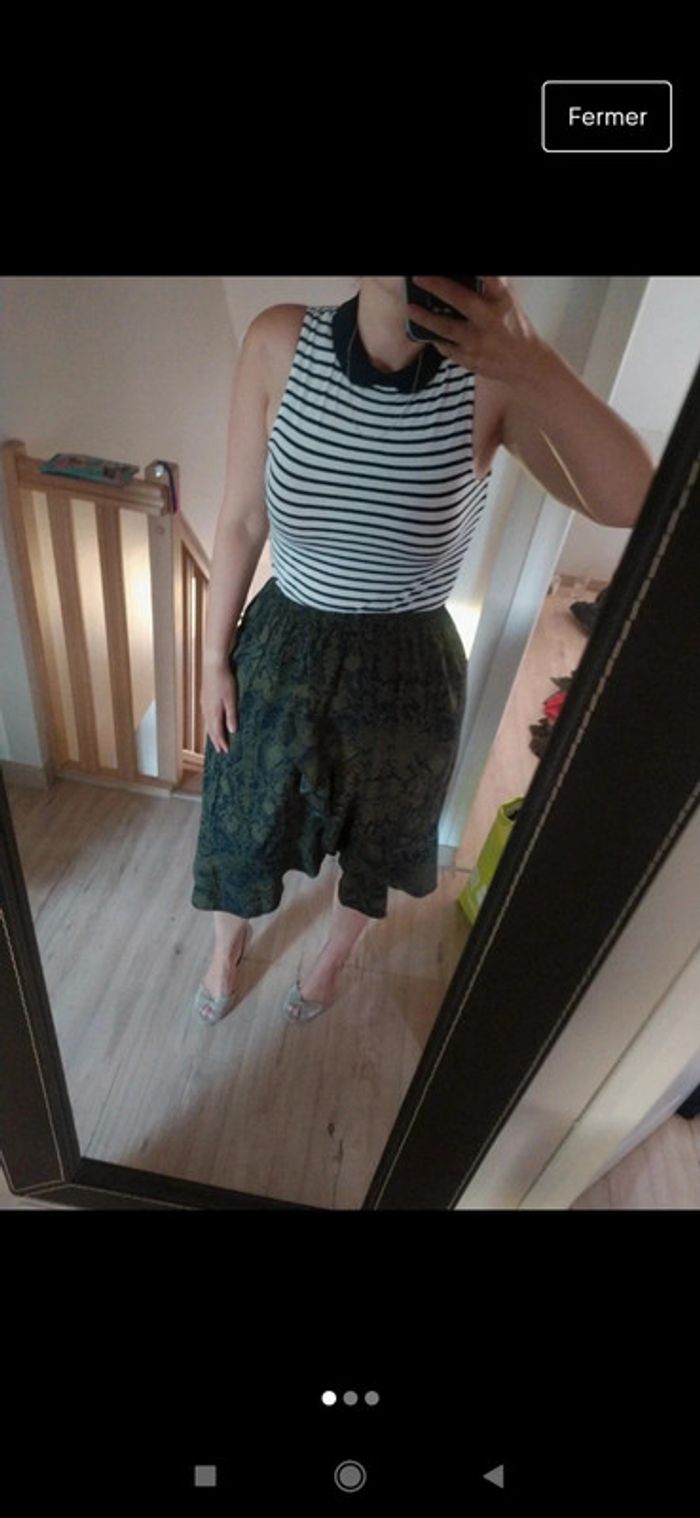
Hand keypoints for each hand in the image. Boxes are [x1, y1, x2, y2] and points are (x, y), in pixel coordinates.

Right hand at [201, 662, 238, 752]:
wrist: (213, 665)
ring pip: (208, 723)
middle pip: (211, 730)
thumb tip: (232, 731)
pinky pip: (207, 716)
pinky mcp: (205, 698)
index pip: (217, 732)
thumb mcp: (231, 699)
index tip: (225, 752)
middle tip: (220, 750)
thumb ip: (231, 716)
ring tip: (215, 740)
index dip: (221, 742)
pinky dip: (210, 723)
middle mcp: (207, 710)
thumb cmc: (224, 681)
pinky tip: (212, 722)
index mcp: (214, 712)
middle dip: (216, 740)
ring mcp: (205, 704)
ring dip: (212, 733)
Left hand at [407, 276, 543, 386]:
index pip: (493, 281)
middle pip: (463, 302)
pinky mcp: (470, 360)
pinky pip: (446, 347)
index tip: (474, 272)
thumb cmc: (513, 328)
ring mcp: (479, 342)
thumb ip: (488, 289)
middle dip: (439, 288)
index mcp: (502, 302)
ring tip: (410, 308)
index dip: (482, 275)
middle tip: (419, 278)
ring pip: (448, 329)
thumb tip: (465, 280)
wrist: (526, 365)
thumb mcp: (506, 303)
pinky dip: (435, 338)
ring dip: (426, 318)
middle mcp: (491, 321)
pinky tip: (424, 331)